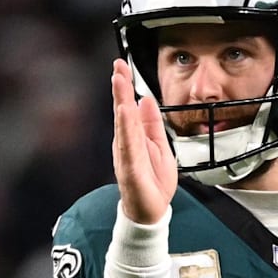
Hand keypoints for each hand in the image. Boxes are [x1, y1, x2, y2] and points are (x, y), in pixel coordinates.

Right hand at [111, 58, 176, 223]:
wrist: (152, 212)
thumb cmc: (154, 182)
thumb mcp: (160, 146)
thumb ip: (152, 124)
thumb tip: (146, 99)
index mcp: (135, 137)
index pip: (128, 107)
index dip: (125, 86)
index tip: (122, 66)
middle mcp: (126, 143)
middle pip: (122, 110)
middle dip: (120, 87)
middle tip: (117, 65)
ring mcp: (126, 155)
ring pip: (122, 124)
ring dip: (120, 101)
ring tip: (119, 81)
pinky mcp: (130, 168)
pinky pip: (128, 145)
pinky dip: (125, 127)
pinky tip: (124, 112)